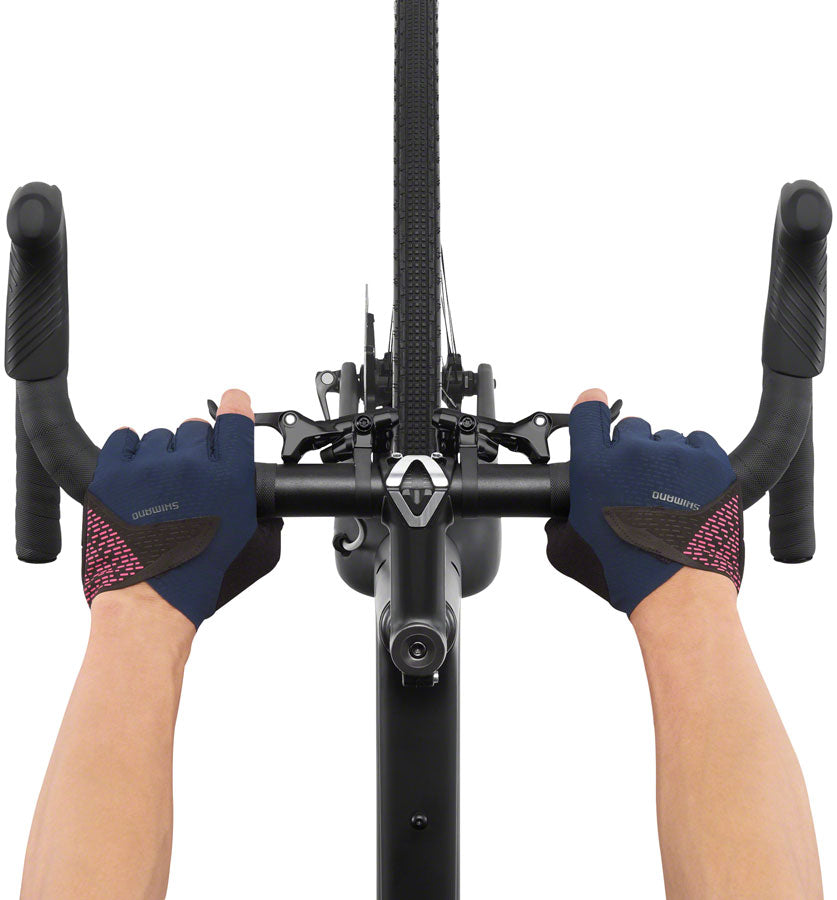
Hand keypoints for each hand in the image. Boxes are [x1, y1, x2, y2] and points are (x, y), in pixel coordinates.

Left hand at [83, 389, 282, 628]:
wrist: (150, 603)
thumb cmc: (200, 578)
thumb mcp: (255, 549)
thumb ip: (267, 516)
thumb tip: (269, 506)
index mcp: (230, 478)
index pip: (235, 418)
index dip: (235, 405)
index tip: (232, 401)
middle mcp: (191, 465)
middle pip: (194, 427)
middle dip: (195, 449)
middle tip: (190, 482)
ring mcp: (148, 467)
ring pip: (159, 437)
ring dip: (162, 457)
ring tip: (160, 492)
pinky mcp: (113, 475)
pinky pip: (122, 439)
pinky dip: (129, 452)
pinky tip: (136, 475)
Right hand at [545, 388, 742, 616]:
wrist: (678, 595)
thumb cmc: (625, 574)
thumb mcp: (567, 551)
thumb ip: (556, 522)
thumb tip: (559, 517)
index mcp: (595, 467)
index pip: (587, 412)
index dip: (590, 404)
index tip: (594, 400)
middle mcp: (633, 453)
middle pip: (631, 427)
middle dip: (631, 451)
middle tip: (636, 485)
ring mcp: (676, 455)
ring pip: (667, 439)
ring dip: (665, 460)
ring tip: (667, 497)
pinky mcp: (712, 463)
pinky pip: (699, 442)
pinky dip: (694, 460)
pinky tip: (689, 488)